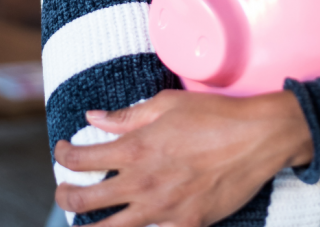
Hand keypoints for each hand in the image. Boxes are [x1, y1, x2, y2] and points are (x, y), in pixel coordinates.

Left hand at [54, 89, 313, 226]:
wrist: (257, 139)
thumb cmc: (213, 115)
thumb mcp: (166, 105)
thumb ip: (125, 116)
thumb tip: (92, 117)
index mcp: (136, 148)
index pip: (80, 159)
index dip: (63, 156)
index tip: (62, 151)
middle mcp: (143, 183)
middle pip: (83, 202)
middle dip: (63, 197)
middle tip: (63, 192)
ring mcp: (164, 210)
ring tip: (83, 221)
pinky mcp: (186, 226)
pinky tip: (133, 224)